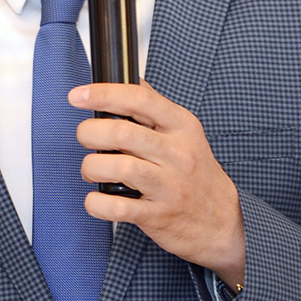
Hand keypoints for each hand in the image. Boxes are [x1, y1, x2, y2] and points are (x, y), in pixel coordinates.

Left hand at [69, 82, 243, 286]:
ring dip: (90, 166)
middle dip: (89, 133)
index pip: (139, 99)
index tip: (78, 95)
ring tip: (92, 169)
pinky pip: (117, 207)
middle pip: (122, 132)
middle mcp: (177, 154)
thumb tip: (130, 80)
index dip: (103, 94)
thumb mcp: (186, 132)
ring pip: (117, 167)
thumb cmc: (197, 173)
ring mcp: (168, 186)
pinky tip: (97, 198)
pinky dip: (96, 202)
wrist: (222, 221)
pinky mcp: (157, 215)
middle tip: (85, 138)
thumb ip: (156, 108)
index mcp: (181, 127)